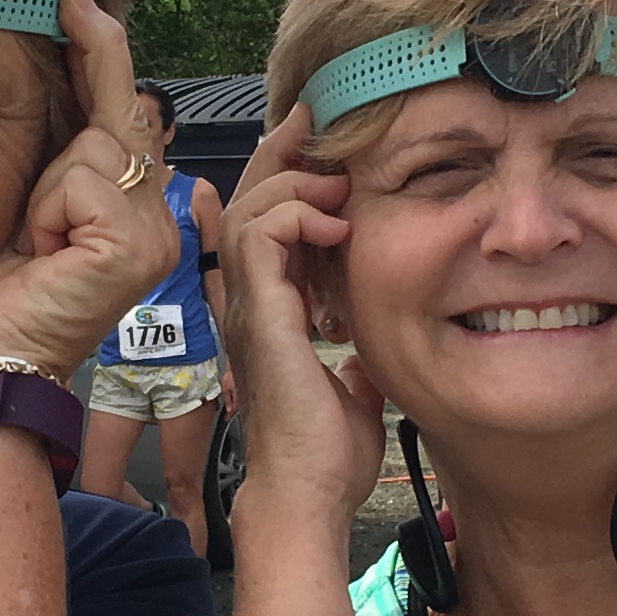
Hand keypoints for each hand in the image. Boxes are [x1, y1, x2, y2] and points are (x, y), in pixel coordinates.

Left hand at [0, 0, 176, 379]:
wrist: (1, 359)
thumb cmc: (9, 291)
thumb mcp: (38, 206)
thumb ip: (67, 158)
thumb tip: (73, 75)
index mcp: (142, 210)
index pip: (128, 116)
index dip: (105, 55)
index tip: (79, 0)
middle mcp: (162, 218)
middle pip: (121, 115)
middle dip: (88, 63)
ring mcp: (156, 233)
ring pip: (92, 148)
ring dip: (47, 185)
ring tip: (38, 239)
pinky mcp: (134, 246)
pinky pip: (81, 181)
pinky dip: (48, 208)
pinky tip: (44, 249)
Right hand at [214, 109, 387, 530]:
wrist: (307, 496)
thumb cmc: (326, 457)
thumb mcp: (353, 392)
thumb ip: (354, 363)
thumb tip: (367, 355)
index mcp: (269, 313)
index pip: (266, 226)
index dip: (290, 180)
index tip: (326, 149)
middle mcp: (250, 302)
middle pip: (249, 201)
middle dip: (281, 153)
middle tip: (316, 118)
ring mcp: (249, 306)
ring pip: (251, 207)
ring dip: (294, 181)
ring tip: (335, 178)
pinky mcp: (262, 314)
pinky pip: (261, 235)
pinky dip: (297, 214)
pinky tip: (337, 221)